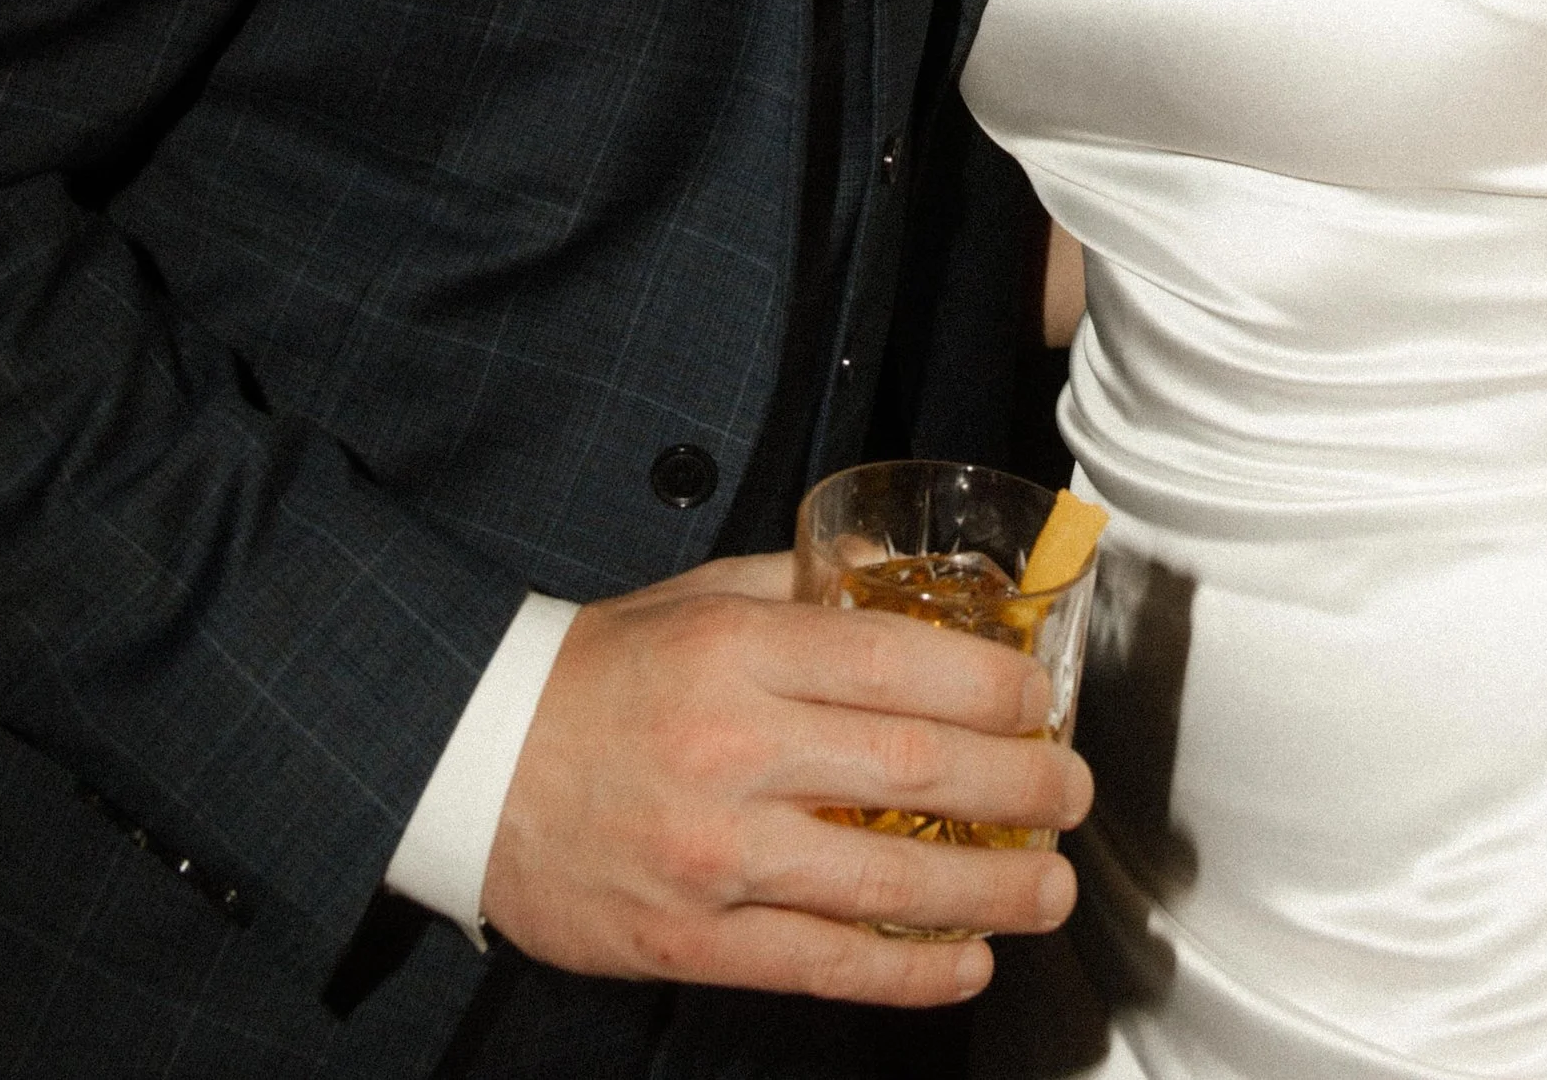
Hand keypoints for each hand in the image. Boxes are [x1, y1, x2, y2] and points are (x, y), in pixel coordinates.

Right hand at [480, 553, 1091, 1004]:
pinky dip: (907, 970)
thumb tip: (914, 576)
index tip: (1043, 699)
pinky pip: (823, 965)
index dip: (992, 685)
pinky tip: (965, 963)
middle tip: (1071, 793)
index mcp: (739, 653)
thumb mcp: (701, 594)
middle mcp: (735, 752)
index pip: (896, 666)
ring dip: (990, 892)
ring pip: (883, 879)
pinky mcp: (694, 939)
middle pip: (913, 769)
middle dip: (1019, 786)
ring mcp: (717, 855)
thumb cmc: (598, 674)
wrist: (474, 763)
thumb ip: (809, 582)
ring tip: (1049, 888)